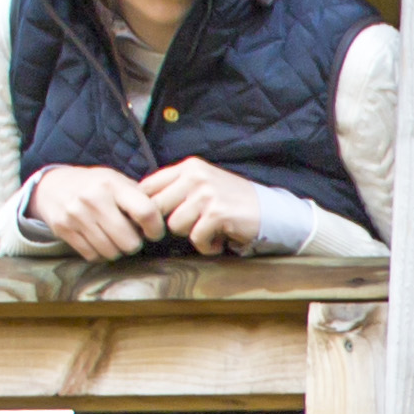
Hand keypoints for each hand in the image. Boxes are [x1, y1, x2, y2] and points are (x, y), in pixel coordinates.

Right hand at [23, 163, 158, 260]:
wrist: (52, 185)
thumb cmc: (94, 185)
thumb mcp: (116, 181)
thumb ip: (138, 198)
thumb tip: (162, 219)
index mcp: (112, 184)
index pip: (145, 212)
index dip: (156, 228)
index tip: (154, 232)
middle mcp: (94, 199)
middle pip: (129, 242)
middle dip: (134, 243)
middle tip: (130, 236)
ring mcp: (76, 215)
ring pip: (111, 252)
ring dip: (117, 250)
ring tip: (114, 237)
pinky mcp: (64, 230)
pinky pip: (92, 255)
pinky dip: (99, 253)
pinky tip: (98, 240)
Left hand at [134, 157, 277, 252]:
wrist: (270, 211)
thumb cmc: (233, 202)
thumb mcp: (203, 184)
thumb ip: (177, 188)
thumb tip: (143, 205)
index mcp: (188, 167)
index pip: (148, 185)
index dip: (148, 207)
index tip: (159, 219)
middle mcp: (195, 176)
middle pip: (157, 207)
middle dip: (169, 223)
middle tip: (187, 228)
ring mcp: (206, 194)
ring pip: (175, 225)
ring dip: (190, 235)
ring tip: (207, 231)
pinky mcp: (217, 213)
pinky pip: (196, 238)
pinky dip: (206, 245)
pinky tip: (218, 240)